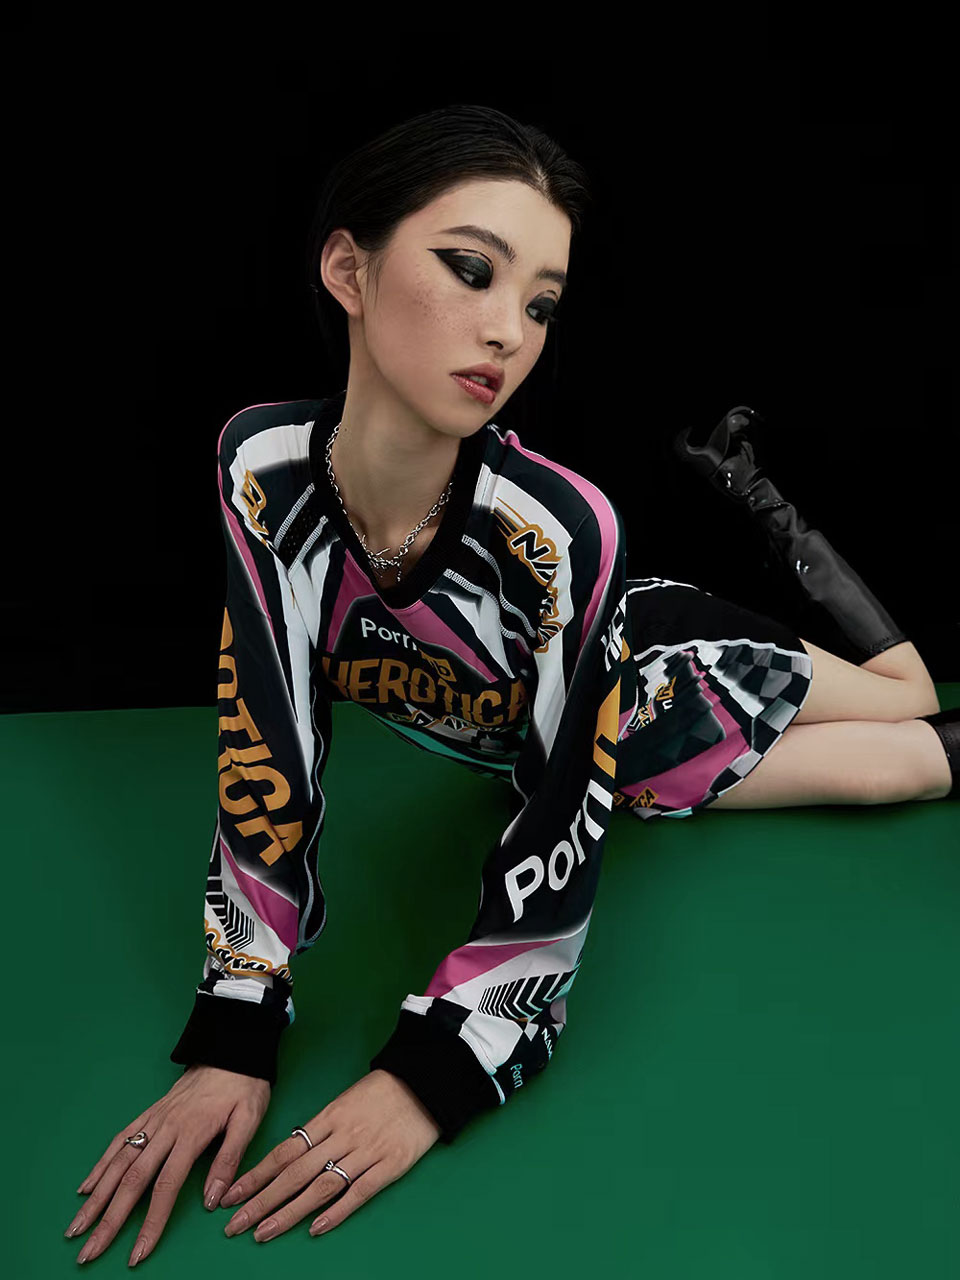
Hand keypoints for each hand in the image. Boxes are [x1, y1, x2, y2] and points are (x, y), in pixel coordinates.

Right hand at [65, 1064, 270, 1265]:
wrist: (232, 1048)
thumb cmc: (244, 1085)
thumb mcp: (248, 1119)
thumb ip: (229, 1159)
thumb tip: (213, 1200)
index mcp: (191, 1133)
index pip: (166, 1187)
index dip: (150, 1223)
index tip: (137, 1253)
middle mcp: (166, 1128)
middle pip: (132, 1180)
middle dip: (109, 1220)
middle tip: (89, 1252)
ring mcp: (154, 1120)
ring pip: (119, 1162)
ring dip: (95, 1197)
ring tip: (77, 1227)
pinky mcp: (150, 1113)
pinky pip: (120, 1140)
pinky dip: (101, 1164)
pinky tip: (86, 1186)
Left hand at [219, 1068, 441, 1240]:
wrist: (426, 1079)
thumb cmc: (384, 1090)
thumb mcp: (346, 1101)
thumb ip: (322, 1128)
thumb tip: (293, 1155)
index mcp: (329, 1117)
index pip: (285, 1151)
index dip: (256, 1175)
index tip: (232, 1195)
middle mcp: (343, 1135)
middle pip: (295, 1173)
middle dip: (262, 1201)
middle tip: (235, 1225)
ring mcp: (367, 1151)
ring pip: (321, 1186)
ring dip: (289, 1212)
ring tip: (263, 1233)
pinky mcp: (391, 1165)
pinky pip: (359, 1191)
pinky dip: (337, 1211)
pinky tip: (316, 1228)